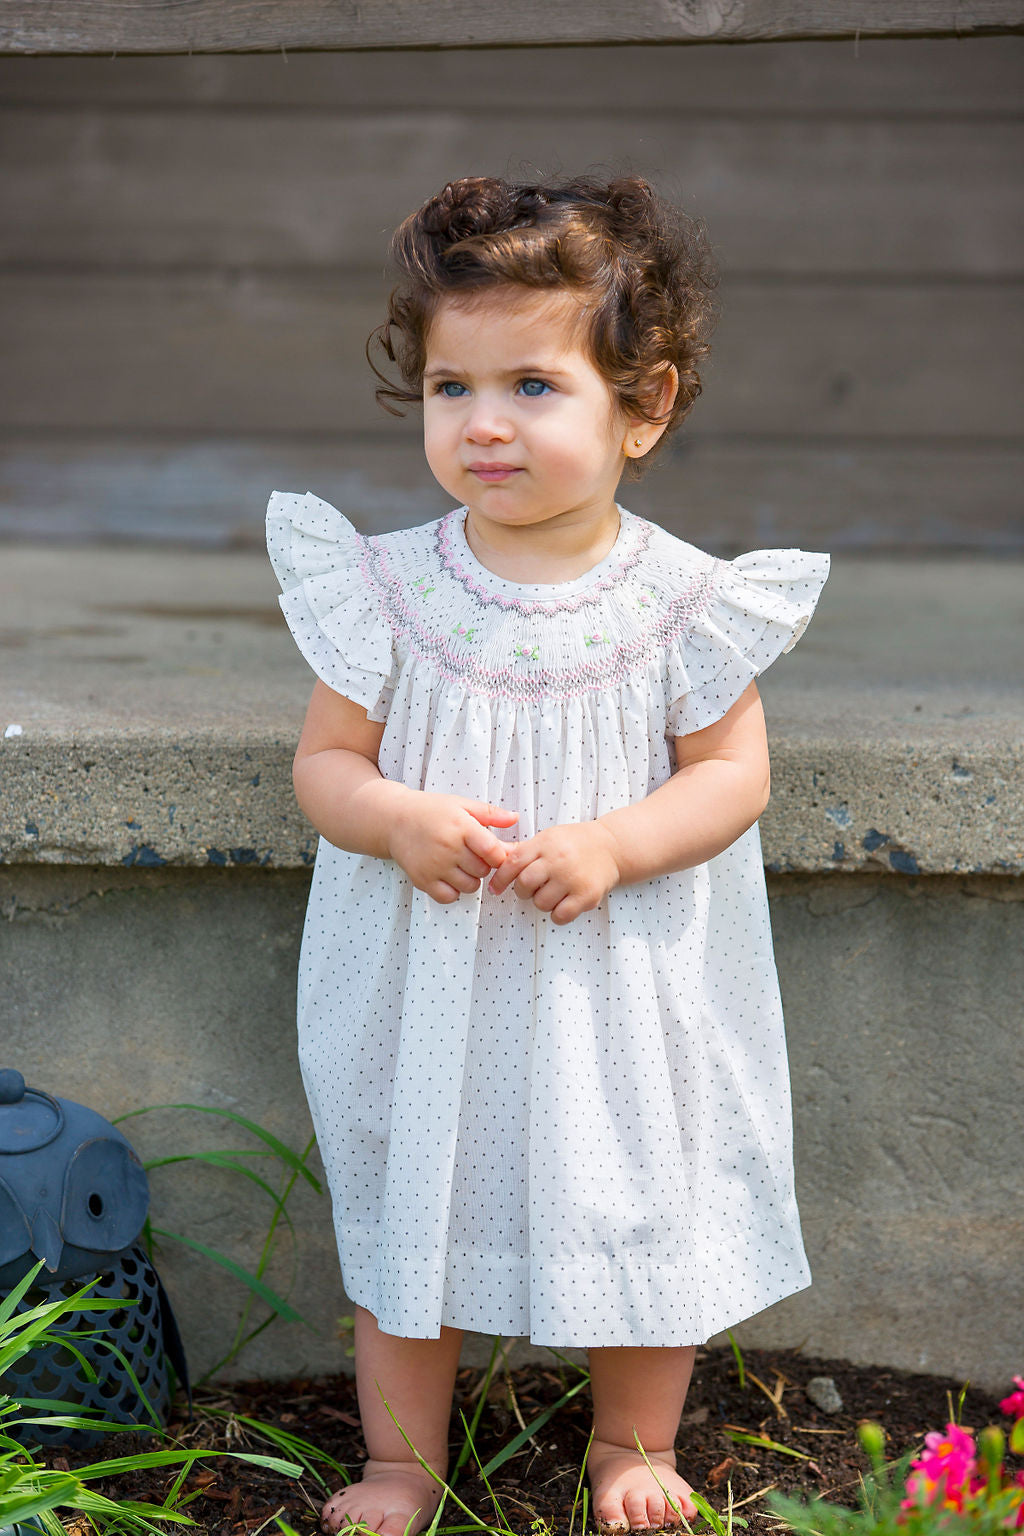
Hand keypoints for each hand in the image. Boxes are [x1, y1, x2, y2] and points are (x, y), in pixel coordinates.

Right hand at [387, 791, 517, 904]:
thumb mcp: (461, 804)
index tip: (496, 853)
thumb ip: (490, 813)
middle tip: (473, 855)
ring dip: (471, 879)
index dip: (500, 856)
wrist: (393, 820)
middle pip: (483, 871)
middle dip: (484, 865)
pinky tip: (449, 876)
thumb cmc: (430, 811)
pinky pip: (450, 897)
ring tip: (461, 865)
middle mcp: (448, 848)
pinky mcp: (422, 880)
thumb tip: (515, 818)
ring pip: (470, 886)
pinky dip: (453, 891)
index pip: (493, 852)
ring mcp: (434, 866)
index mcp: (461, 827)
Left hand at [487, 820, 623, 924]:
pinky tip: (563, 903)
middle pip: (524, 884)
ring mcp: (573, 878)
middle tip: (532, 887)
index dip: (499, 878)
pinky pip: (560, 915)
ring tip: (553, 892)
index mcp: (545, 843)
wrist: (611, 847)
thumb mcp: (547, 838)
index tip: (495, 888)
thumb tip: (491, 856)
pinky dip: (557, 914)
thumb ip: (521, 850)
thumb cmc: (574, 843)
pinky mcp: (586, 896)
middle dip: (522, 890)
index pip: (513, 862)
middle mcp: (558, 860)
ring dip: (542, 902)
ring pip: (540, 903)